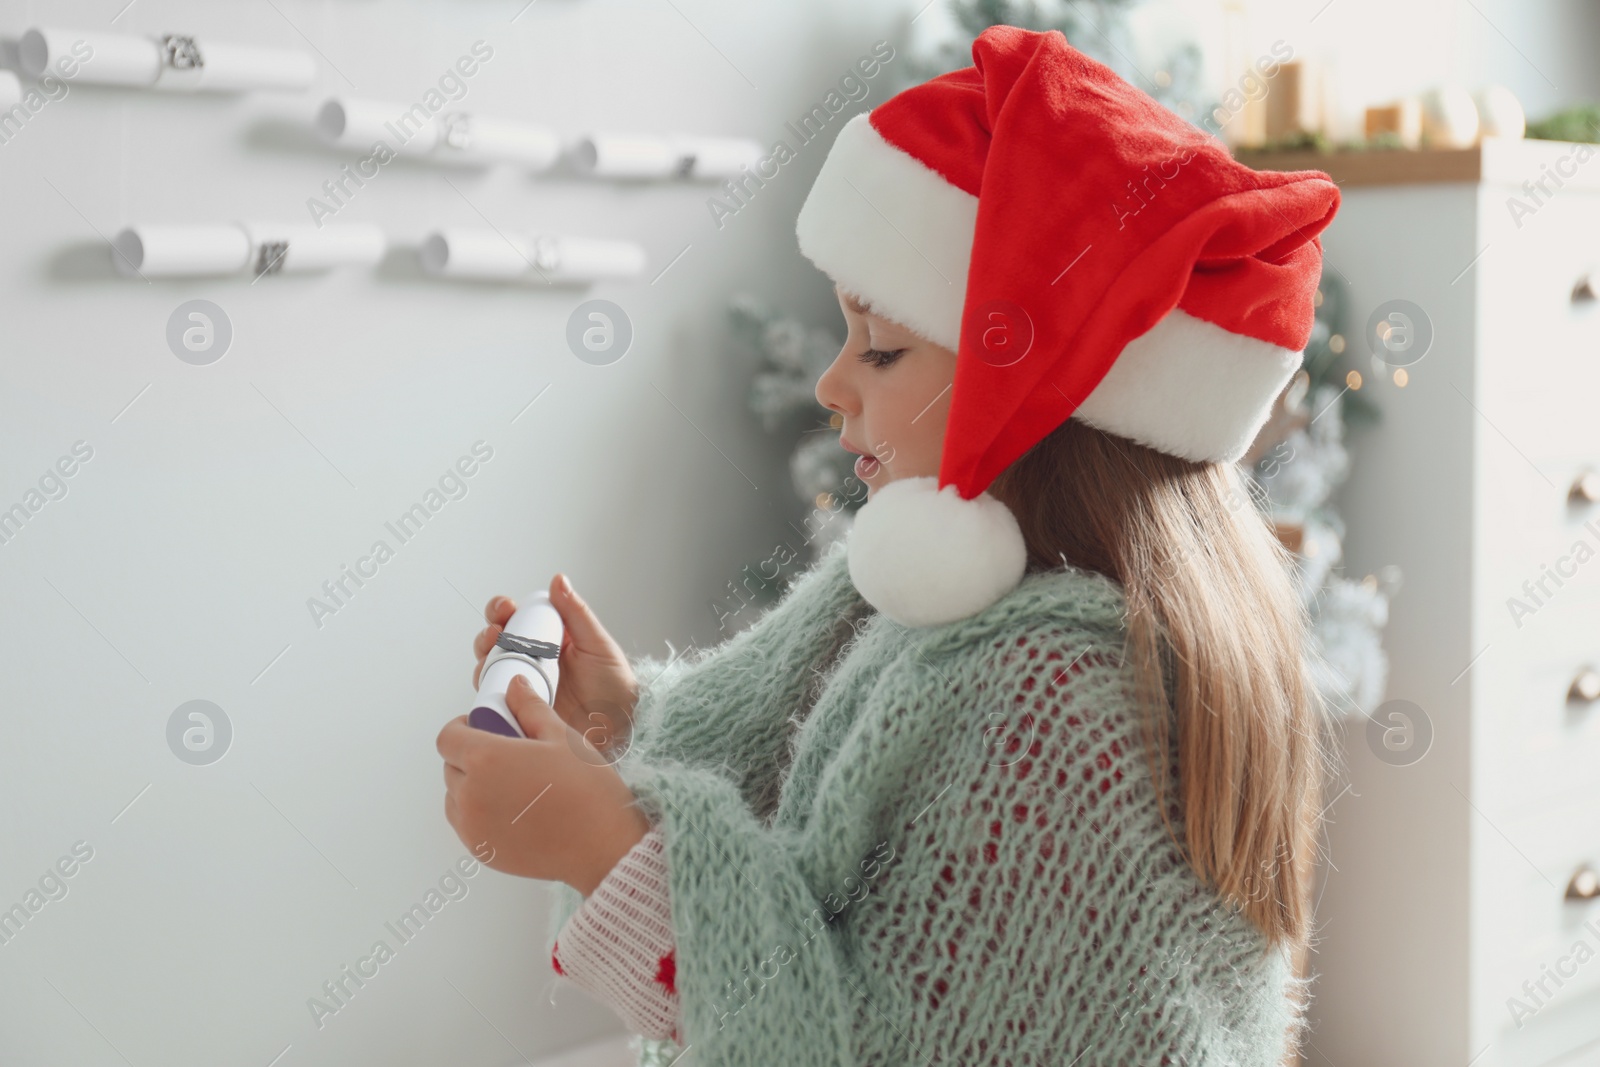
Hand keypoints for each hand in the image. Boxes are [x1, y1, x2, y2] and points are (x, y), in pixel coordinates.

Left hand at [438, 674, 649, 893]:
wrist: (602, 846)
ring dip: (472, 785)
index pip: (448, 737)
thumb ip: (529, 707)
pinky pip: (465, 824)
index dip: (463, 727)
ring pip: (455, 796)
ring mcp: (472, 826)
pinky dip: (479, 813)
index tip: (485, 727)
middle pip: (450, 766)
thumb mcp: (562, 736)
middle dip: (470, 755)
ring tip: (512, 785)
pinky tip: (514, 810)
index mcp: (485, 759)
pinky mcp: (481, 850)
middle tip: (507, 755)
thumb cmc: (586, 790)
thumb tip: (514, 686)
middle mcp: (470, 794)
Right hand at [473, 575, 638, 755]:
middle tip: (496, 633)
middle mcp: (529, 660)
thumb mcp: (598, 644)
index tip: (506, 608)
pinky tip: (493, 687)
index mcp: (548, 638)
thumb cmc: (614, 685)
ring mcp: (521, 685)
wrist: (619, 727)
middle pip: (494, 641)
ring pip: (488, 667)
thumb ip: (577, 614)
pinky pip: (493, 699)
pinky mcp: (517, 710)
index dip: (503, 609)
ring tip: (493, 656)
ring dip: (483, 658)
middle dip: (487, 633)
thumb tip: (558, 580)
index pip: (516, 617)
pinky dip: (486, 690)